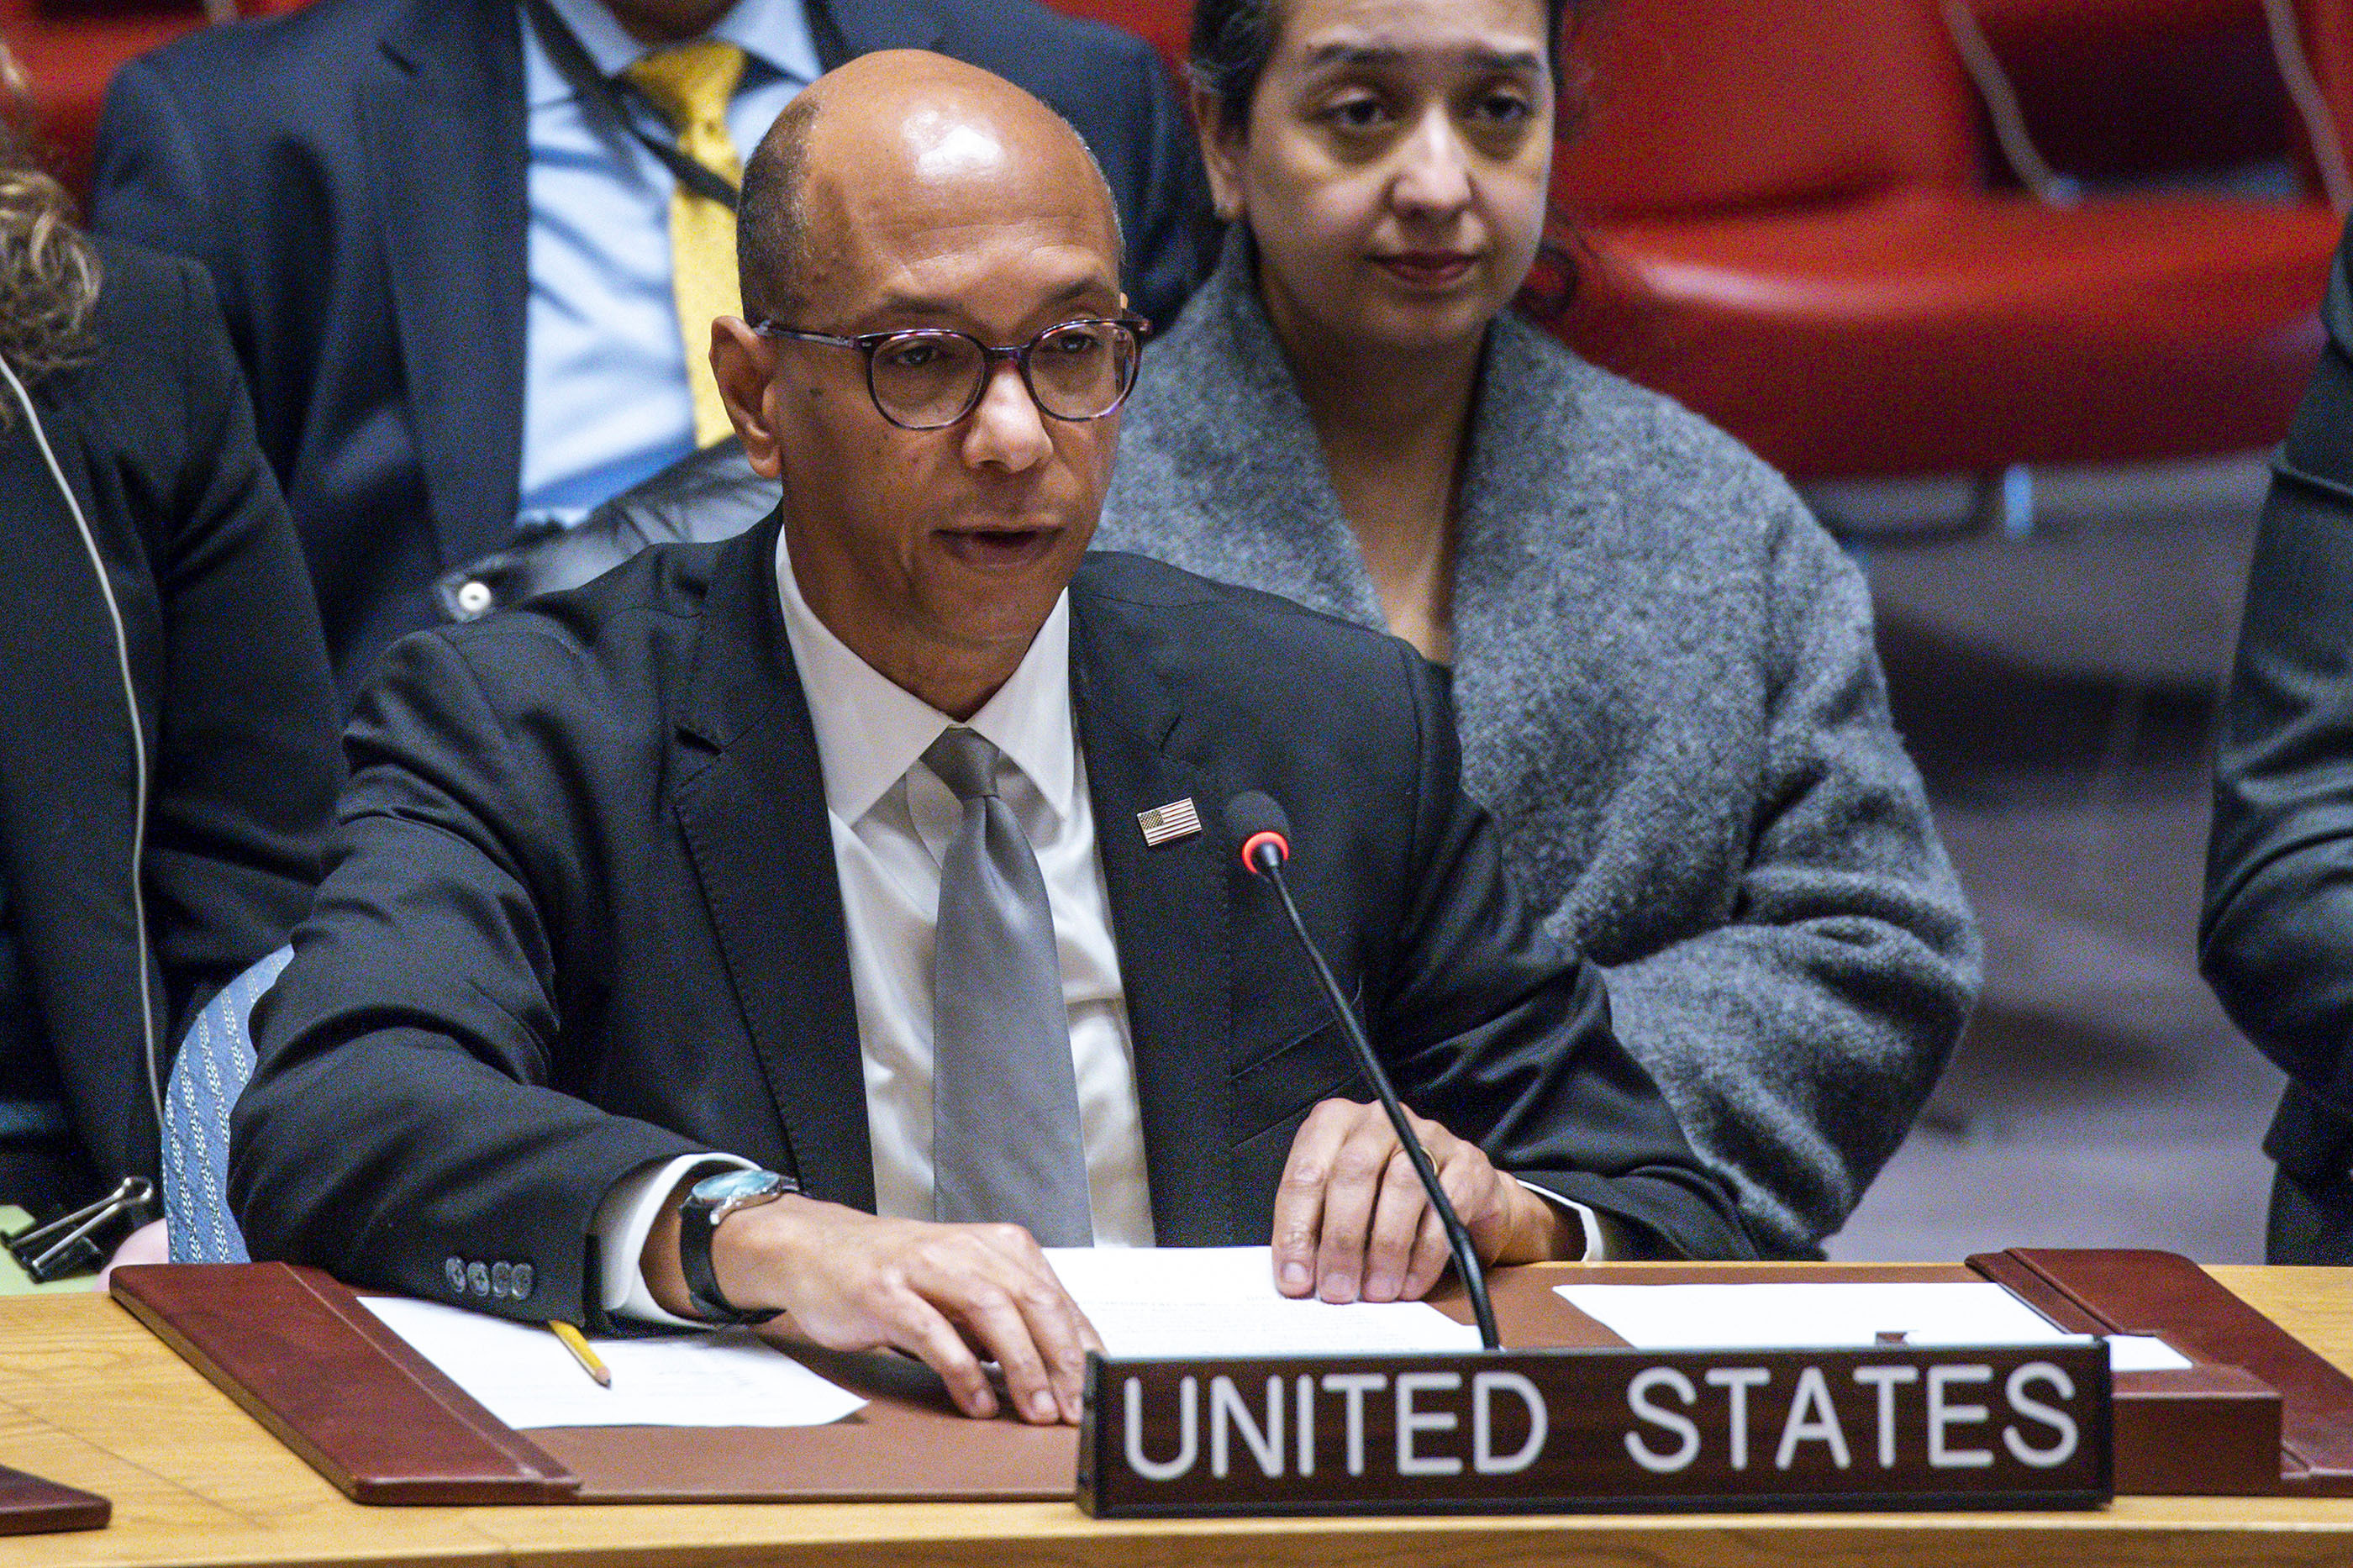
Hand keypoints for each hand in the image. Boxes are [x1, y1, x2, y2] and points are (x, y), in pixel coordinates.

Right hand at [646, 1191, 1099, 1423]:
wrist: (818, 1250)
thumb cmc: (898, 1273)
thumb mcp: (964, 1285)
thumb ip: (1007, 1318)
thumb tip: (1059, 1369)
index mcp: (996, 1246)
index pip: (1055, 1296)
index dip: (1081, 1344)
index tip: (1099, 1385)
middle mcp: (967, 1250)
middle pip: (1033, 1301)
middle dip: (1062, 1359)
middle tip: (1076, 1406)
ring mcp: (925, 1268)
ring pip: (992, 1312)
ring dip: (1022, 1367)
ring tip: (1037, 1410)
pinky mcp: (886, 1292)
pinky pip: (933, 1333)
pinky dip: (962, 1371)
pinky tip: (976, 1403)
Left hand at [1270, 1099, 1571, 1302]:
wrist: (1455, 1189)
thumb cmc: (1381, 1197)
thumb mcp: (1338, 1203)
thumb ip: (1315, 1230)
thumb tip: (1297, 1278)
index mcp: (1334, 1122)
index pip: (1306, 1172)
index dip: (1296, 1230)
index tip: (1296, 1278)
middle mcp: (1379, 1120)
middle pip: (1354, 1172)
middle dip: (1342, 1239)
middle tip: (1338, 1289)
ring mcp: (1427, 1136)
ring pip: (1402, 1186)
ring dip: (1385, 1249)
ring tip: (1376, 1291)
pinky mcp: (1467, 1163)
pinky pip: (1446, 1207)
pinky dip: (1425, 1254)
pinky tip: (1410, 1283)